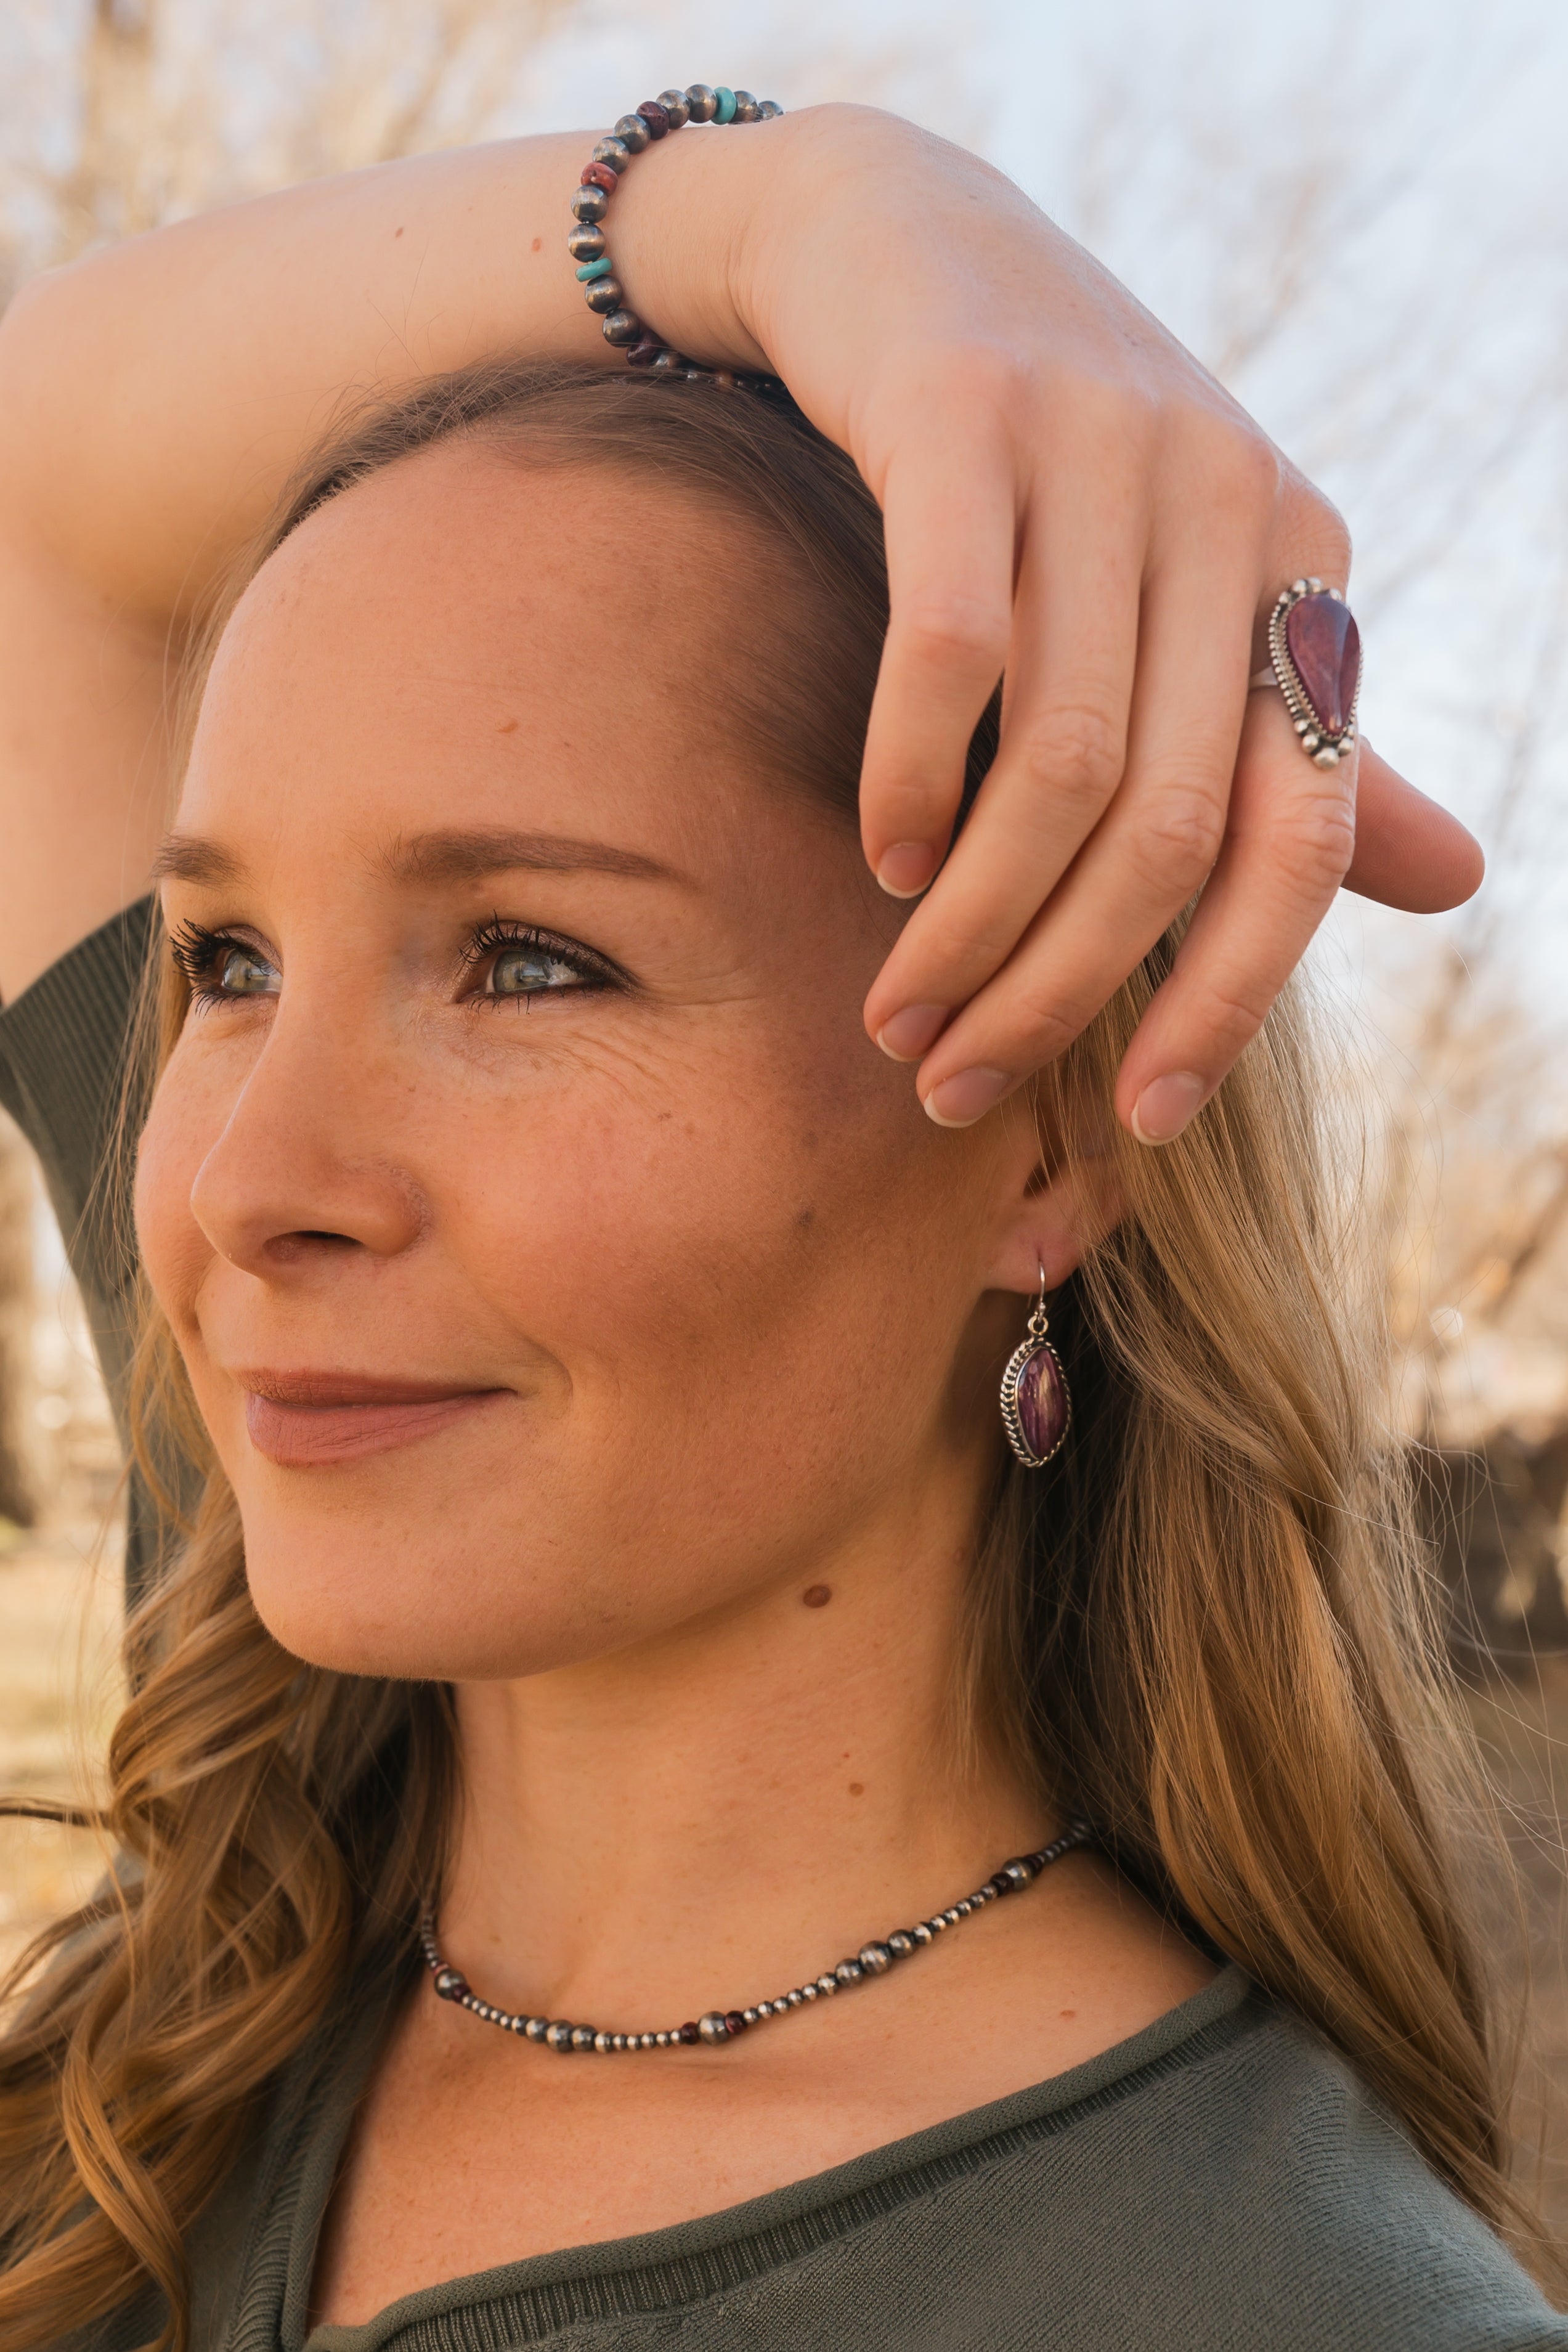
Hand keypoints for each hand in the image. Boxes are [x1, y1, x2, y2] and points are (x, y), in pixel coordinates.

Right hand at [720, 112, 1482, 1138]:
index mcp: (1299, 557)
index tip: (1147, 1121)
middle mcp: (1222, 497)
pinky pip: (948, 651)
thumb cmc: (1045, 460)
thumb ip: (1303, 739)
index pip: (1304, 833)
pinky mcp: (961, 412)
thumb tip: (1455, 886)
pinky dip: (906, 781)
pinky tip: (876, 860)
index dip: (1231, 997)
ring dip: (968, 925)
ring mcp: (1098, 445)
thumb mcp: (1191, 591)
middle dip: (1058, 992)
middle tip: (957, 1084)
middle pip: (1167, 826)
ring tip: (899, 1012)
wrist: (892, 242)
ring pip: (1056, 761)